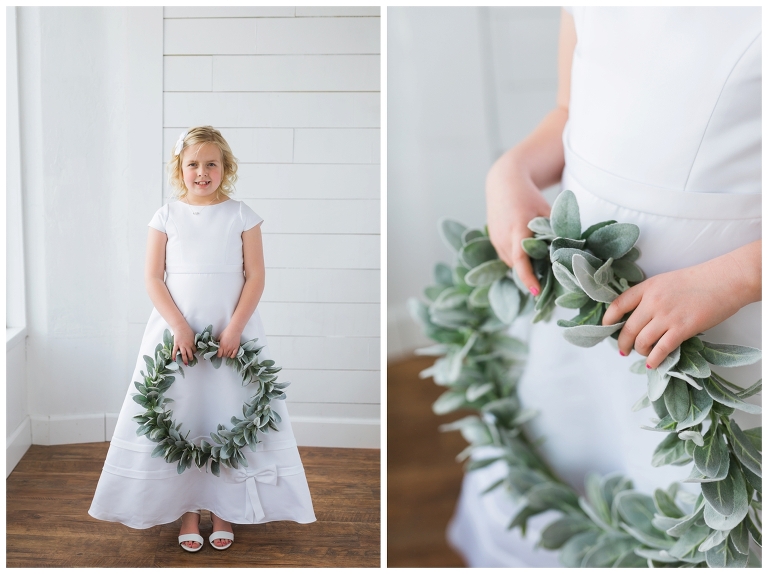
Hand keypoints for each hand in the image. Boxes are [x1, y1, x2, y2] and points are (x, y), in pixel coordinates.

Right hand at [171, 323, 195, 365]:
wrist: (181, 327)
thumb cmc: (187, 330)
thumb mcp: (192, 336)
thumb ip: (192, 341)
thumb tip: (193, 345)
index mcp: (192, 343)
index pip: (194, 350)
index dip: (194, 352)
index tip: (193, 353)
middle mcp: (187, 345)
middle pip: (189, 354)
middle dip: (190, 358)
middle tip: (191, 361)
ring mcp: (181, 345)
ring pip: (183, 354)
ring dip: (185, 359)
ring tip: (186, 364)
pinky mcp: (176, 344)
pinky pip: (175, 351)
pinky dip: (174, 355)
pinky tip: (174, 360)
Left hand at [217, 323, 243, 359]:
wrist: (234, 329)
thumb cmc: (226, 332)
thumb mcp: (220, 337)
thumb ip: (217, 342)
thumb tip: (215, 345)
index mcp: (222, 345)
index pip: (219, 355)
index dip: (218, 355)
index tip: (218, 353)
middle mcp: (227, 348)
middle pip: (223, 355)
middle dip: (222, 354)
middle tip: (222, 352)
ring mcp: (232, 348)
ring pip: (228, 356)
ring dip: (226, 355)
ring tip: (226, 352)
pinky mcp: (236, 348)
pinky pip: (234, 355)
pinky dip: (232, 356)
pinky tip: (230, 353)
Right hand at [486, 159, 551, 294]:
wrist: (503, 182)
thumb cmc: (528, 196)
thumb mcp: (545, 210)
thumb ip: (555, 229)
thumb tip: (572, 249)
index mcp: (517, 229)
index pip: (521, 259)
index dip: (528, 277)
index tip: (536, 291)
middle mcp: (503, 237)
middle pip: (517, 265)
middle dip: (531, 274)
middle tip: (550, 282)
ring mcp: (495, 239)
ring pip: (510, 262)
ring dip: (523, 267)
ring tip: (540, 268)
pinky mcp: (493, 239)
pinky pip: (506, 256)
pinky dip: (517, 260)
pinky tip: (529, 256)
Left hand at [603, 243, 760, 368]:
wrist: (725, 280)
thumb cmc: (698, 280)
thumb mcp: (665, 281)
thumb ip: (650, 296)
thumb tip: (639, 317)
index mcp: (647, 287)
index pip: (618, 305)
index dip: (608, 319)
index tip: (606, 328)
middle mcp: (652, 302)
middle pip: (627, 328)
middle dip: (622, 343)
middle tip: (623, 350)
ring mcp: (666, 316)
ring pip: (642, 341)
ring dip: (640, 351)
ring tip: (643, 354)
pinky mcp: (682, 328)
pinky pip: (661, 349)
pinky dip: (654, 360)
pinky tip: (653, 364)